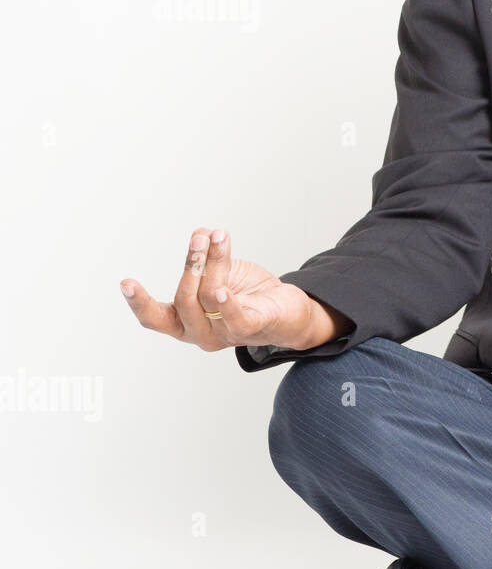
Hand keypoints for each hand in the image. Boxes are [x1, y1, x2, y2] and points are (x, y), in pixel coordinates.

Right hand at [120, 228, 352, 352]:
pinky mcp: (252, 329)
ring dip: (213, 263)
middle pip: (184, 299)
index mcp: (185, 321)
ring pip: (210, 297)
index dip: (139, 302)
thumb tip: (201, 234)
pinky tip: (223, 290)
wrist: (290, 312)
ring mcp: (225, 334)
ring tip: (218, 238)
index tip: (126, 282)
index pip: (155, 319)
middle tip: (200, 239)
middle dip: (190, 264)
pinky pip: (236, 319)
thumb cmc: (249, 294)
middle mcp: (201, 333)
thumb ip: (206, 259)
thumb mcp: (222, 272)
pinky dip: (228, 304)